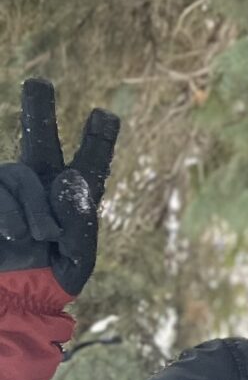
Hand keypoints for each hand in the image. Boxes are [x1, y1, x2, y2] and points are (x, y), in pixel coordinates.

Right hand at [0, 79, 116, 294]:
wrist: (14, 297)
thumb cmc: (50, 278)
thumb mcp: (77, 253)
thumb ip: (79, 217)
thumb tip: (66, 176)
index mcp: (74, 198)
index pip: (90, 163)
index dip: (97, 141)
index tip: (105, 116)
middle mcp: (40, 184)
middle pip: (39, 139)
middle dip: (39, 109)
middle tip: (39, 82)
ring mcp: (9, 188)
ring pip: (20, 174)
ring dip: (33, 208)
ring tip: (37, 238)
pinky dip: (10, 215)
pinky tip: (14, 235)